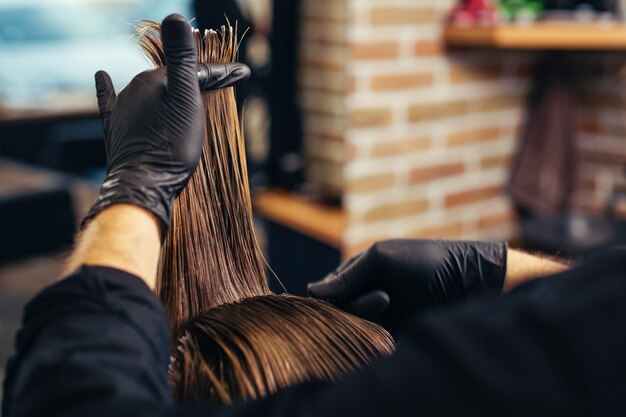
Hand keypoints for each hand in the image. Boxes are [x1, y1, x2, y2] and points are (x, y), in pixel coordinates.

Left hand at [84, 14, 203, 234]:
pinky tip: (101, 76)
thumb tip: (175, 17)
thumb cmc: (170, 145)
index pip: (194, 70)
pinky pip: (109, 100)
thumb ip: (182, 59)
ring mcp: (123, 109)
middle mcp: (135, 88)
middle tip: (223, 86)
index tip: (243, 74)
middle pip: (173, 78)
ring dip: (170, 90)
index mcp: (155, 80)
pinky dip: (107, 87)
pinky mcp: (115, 129)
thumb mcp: (185, 100)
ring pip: (151, 91)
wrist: (142, 184)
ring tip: (189, 97)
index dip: (221, 72)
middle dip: (198, 80)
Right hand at [308, 239, 506, 331]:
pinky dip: (373, 332)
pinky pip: (369, 339)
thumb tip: (311, 290)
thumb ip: (347, 275)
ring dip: (365, 314)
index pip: (327, 290)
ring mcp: (378, 315)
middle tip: (383, 295)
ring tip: (390, 300)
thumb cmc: (422, 261)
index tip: (346, 290)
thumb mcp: (381, 258)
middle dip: (354, 303)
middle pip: (337, 310)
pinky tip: (389, 320)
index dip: (331, 293)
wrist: (463, 281)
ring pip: (352, 325)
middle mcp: (364, 294)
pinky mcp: (391, 333)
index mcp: (359, 273)